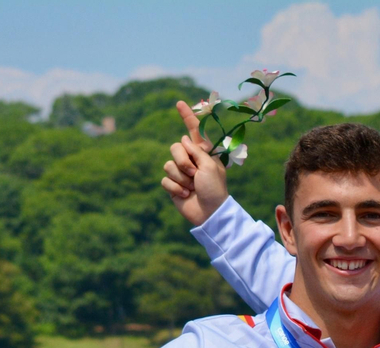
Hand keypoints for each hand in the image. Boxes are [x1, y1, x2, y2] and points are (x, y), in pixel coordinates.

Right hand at [162, 101, 228, 226]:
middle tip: (195, 174)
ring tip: (193, 187)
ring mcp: (181, 172)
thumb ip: (196, 150)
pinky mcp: (173, 185)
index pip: (194, 130)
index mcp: (203, 153)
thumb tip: (184, 139)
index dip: (187, 116)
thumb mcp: (210, 166)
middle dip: (183, 161)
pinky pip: (165, 179)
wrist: (210, 213)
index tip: (179, 103)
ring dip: (181, 178)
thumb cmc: (215, 189)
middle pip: (175, 147)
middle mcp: (191, 159)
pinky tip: (186, 195)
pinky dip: (175, 188)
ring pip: (169, 164)